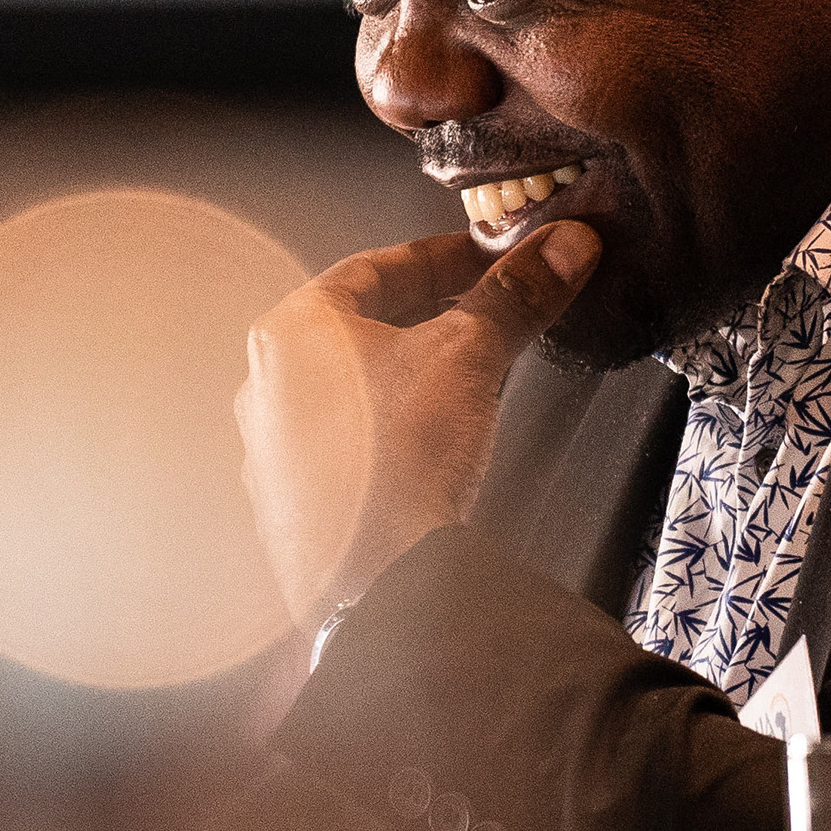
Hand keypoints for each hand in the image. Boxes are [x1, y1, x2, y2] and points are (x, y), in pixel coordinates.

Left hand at [235, 221, 601, 627]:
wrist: (378, 583)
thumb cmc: (400, 459)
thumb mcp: (470, 354)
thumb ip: (515, 296)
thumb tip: (564, 246)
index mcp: (290, 332)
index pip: (374, 268)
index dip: (443, 258)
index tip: (488, 259)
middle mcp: (267, 387)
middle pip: (360, 329)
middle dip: (431, 317)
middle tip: (488, 314)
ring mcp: (272, 453)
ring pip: (352, 390)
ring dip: (410, 376)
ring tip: (471, 378)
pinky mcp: (293, 509)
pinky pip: (346, 448)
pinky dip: (391, 432)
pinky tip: (432, 446)